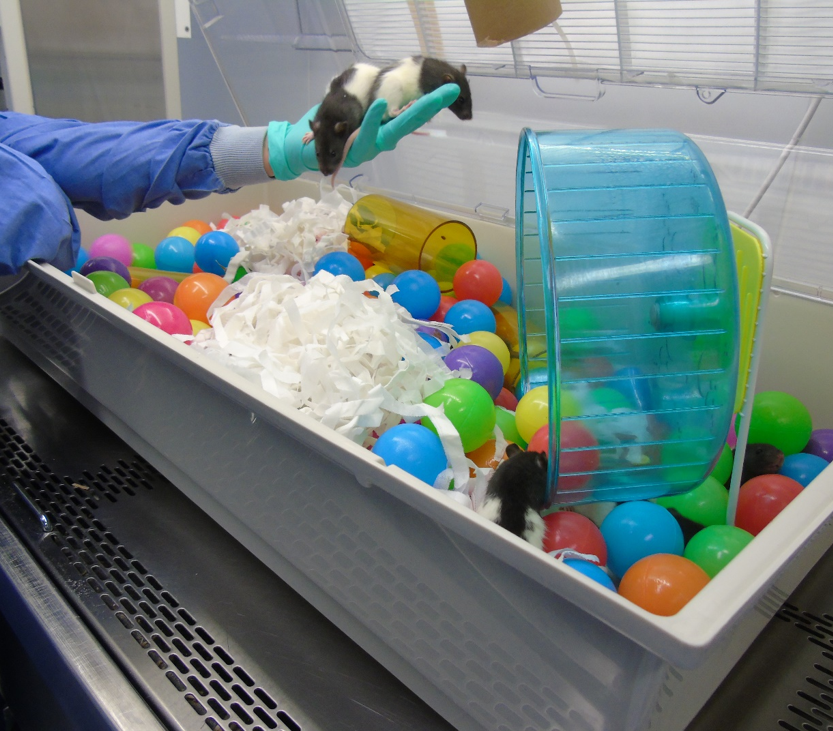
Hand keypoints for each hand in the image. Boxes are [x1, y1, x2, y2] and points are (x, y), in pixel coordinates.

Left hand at [343, 83, 459, 166]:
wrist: (312, 148)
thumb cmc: (338, 126)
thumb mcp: (359, 109)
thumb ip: (376, 97)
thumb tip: (392, 74)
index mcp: (389, 125)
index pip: (415, 110)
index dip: (434, 99)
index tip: (452, 86)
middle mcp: (386, 136)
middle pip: (413, 120)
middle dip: (433, 105)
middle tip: (452, 90)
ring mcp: (374, 146)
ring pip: (396, 130)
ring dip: (413, 114)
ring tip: (428, 99)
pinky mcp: (356, 151)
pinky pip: (366, 133)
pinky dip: (374, 119)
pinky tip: (381, 104)